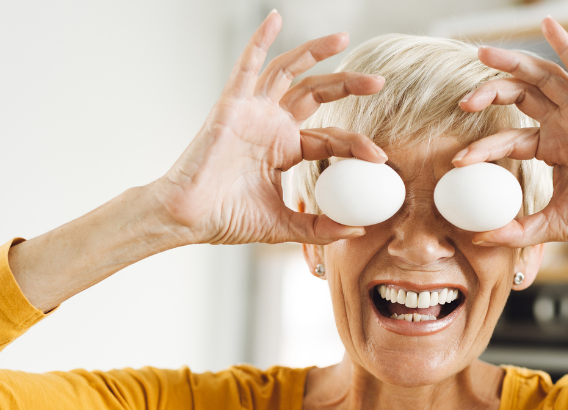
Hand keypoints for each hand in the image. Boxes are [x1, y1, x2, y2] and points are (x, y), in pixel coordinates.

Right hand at [153, 11, 386, 245]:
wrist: (188, 218)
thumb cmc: (226, 219)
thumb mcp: (283, 225)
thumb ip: (318, 228)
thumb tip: (356, 231)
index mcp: (283, 150)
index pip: (327, 138)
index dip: (354, 144)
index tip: (379, 157)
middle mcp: (270, 126)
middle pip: (315, 94)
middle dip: (347, 84)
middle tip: (378, 81)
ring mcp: (251, 112)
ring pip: (288, 72)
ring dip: (315, 53)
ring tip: (344, 39)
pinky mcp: (231, 105)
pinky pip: (247, 66)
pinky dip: (260, 40)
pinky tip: (275, 19)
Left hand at [454, 17, 567, 247]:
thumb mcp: (553, 224)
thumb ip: (517, 231)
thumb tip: (478, 239)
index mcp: (553, 146)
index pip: (510, 138)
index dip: (483, 145)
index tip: (460, 161)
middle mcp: (566, 122)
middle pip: (521, 97)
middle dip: (490, 93)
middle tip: (464, 101)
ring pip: (544, 77)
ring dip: (514, 63)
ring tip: (485, 54)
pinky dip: (566, 45)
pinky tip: (548, 25)